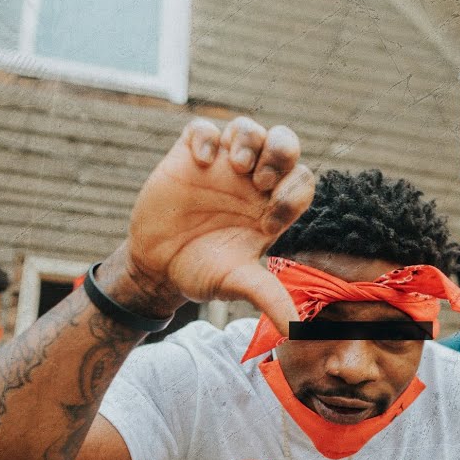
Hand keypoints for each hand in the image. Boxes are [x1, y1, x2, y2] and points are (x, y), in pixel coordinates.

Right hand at [110, 116, 314, 333]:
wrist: (158, 267)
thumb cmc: (203, 271)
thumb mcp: (236, 283)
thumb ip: (268, 297)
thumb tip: (296, 330)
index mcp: (272, 206)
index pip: (301, 181)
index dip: (294, 192)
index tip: (270, 220)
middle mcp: (251, 181)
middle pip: (283, 143)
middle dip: (281, 151)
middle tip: (261, 179)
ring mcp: (221, 166)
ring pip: (246, 129)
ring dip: (248, 139)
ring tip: (237, 165)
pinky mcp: (188, 157)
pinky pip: (202, 129)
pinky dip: (206, 137)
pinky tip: (202, 161)